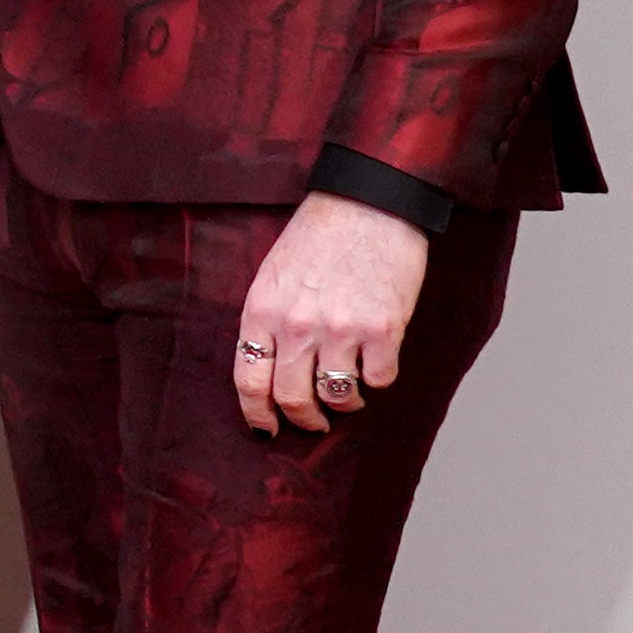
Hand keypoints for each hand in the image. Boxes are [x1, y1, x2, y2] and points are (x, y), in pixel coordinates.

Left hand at [234, 194, 430, 439]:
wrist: (367, 205)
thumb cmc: (317, 240)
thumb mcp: (271, 276)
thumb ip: (267, 321)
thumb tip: (269, 369)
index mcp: (262, 312)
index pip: (249, 381)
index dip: (257, 414)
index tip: (266, 427)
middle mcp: (297, 326)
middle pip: (291, 398)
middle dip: (303, 420)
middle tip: (314, 422)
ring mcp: (341, 329)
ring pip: (337, 395)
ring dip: (343, 404)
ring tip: (347, 396)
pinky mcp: (383, 329)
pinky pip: (379, 379)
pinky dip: (378, 380)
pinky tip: (376, 364)